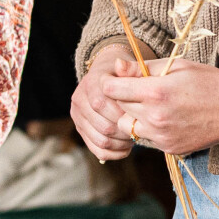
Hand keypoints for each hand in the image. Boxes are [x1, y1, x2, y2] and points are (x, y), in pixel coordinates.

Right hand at [71, 45, 140, 160]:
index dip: (123, 114)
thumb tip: (120, 65)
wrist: (108, 76)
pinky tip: (126, 147)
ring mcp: (78, 117)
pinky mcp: (81, 130)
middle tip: (139, 129)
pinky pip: (98, 150)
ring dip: (121, 143)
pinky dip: (115, 153)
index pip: (102, 103)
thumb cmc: (125, 75)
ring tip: (134, 137)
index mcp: (90, 83)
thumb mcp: (129, 68)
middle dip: (125, 130)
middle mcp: (79, 100)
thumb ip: (128, 69)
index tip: (139, 114)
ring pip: (101, 140)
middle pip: (104, 126)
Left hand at [95, 60, 218, 157]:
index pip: (111, 90)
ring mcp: (162, 136)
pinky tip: (167, 118)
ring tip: (153, 105)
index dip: (110, 82)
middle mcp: (155, 117)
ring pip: (128, 126)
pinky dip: (150, 129)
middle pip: (119, 108)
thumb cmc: (208, 82)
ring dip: (133, 116)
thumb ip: (142, 68)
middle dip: (124, 98)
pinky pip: (147, 138)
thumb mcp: (176, 66)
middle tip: (140, 89)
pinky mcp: (169, 148)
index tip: (114, 79)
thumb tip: (116, 68)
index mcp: (155, 92)